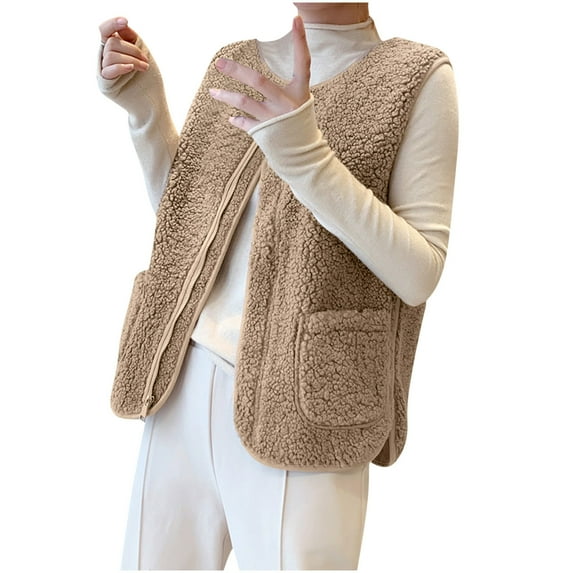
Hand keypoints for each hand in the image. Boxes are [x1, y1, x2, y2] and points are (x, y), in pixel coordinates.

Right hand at [99, 17, 148, 79]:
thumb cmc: (149, 79)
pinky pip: (107, 70)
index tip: (125, 21)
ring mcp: (104, 71)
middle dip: (132, 50)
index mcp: (114, 49)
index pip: (105, 31)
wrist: (154, 103)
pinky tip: (131, 68)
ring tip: (144, 68)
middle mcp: (106, 58)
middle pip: (111, 43)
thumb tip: (121, 26)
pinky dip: (120, 67)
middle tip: (146, 61)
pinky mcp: (105, 84)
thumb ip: (130, 38)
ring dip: (131, 60)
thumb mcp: (142, 52)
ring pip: (110, 55)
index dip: (112, 24)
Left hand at [209, 16, 310, 131]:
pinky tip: (231, 117)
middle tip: (219, 62)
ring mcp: (274, 119)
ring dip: (226, 96)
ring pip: (245, 102)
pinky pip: (245, 123)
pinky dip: (237, 120)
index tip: (295, 19)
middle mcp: (287, 104)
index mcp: (300, 93)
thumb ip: (285, 89)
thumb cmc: (300, 125)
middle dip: (236, 70)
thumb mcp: (300, 103)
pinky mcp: (265, 133)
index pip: (302, 62)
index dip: (300, 41)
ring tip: (212, 91)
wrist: (304, 154)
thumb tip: (269, 75)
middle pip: (258, 81)